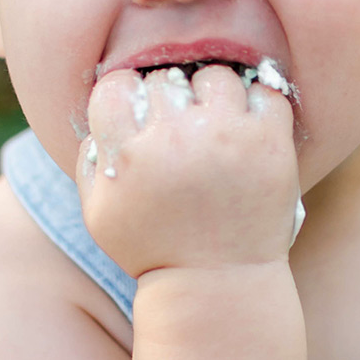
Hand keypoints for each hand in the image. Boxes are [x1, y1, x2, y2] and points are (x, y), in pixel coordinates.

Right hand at [78, 63, 299, 278]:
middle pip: (165, 78)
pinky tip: (248, 132)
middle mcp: (174, 137)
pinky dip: (258, 107)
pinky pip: (266, 94)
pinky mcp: (269, 143)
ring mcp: (226, 136)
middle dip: (171, 101)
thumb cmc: (154, 249)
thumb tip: (101, 119)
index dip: (127, 98)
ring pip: (216, 76)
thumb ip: (89, 161)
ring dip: (215, 98)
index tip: (141, 118)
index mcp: (129, 154)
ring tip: (217, 130)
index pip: (115, 86)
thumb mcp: (100, 215)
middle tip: (182, 132)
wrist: (217, 283)